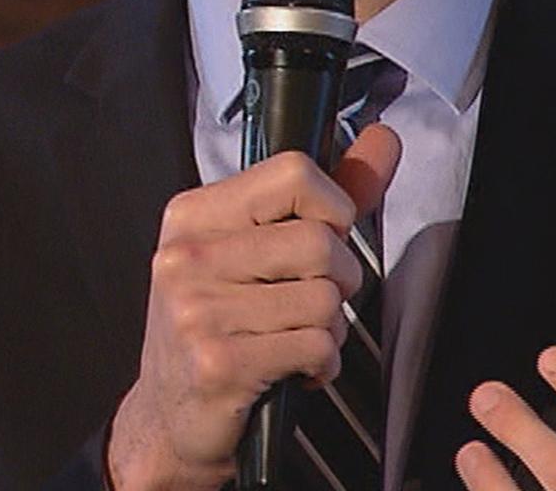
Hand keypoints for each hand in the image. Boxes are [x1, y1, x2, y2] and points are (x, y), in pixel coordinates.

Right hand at [106, 125, 401, 490]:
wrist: (172, 418)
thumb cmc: (223, 327)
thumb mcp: (261, 250)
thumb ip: (328, 195)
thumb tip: (382, 138)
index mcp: (194, 215)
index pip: (296, 173)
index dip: (333, 209)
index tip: (322, 239)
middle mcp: (187, 258)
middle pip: (320, 241)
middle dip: (339, 280)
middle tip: (309, 302)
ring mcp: (197, 312)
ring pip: (325, 299)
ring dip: (329, 328)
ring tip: (294, 338)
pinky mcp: (217, 364)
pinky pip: (317, 345)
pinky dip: (322, 363)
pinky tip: (292, 369)